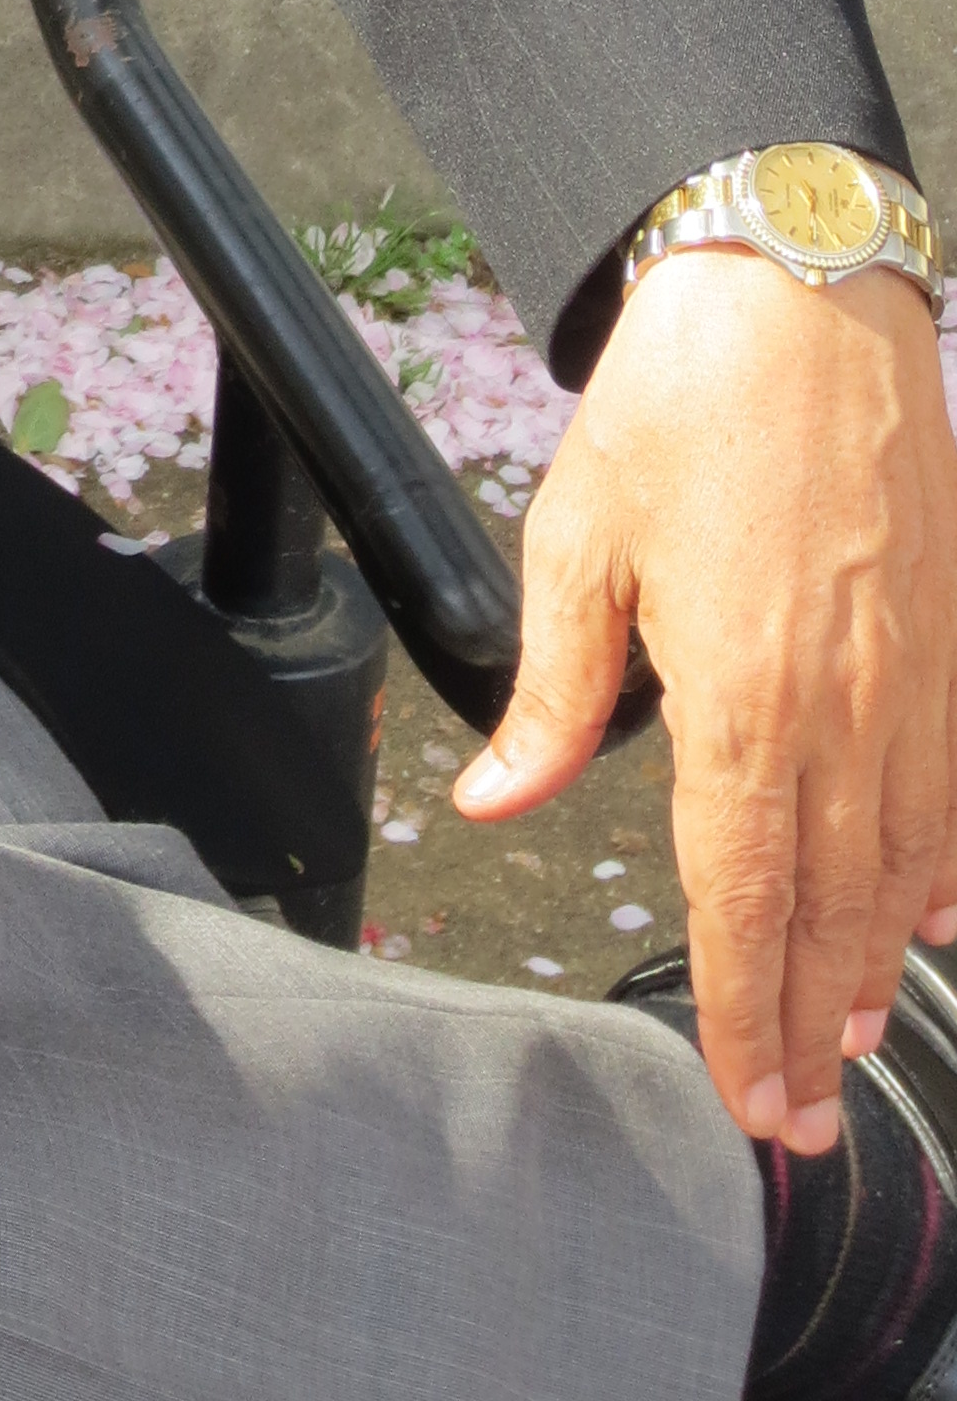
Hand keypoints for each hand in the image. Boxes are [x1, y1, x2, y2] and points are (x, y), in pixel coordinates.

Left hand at [454, 252, 956, 1149]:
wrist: (800, 295)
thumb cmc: (682, 403)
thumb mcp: (577, 539)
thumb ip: (550, 690)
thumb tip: (496, 796)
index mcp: (739, 691)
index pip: (743, 892)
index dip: (745, 1005)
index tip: (747, 1092)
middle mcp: (841, 704)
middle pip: (832, 904)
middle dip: (813, 1021)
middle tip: (799, 1114)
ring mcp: (912, 677)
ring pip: (903, 860)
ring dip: (876, 959)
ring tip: (847, 1034)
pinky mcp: (945, 638)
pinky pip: (954, 784)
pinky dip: (944, 864)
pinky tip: (933, 914)